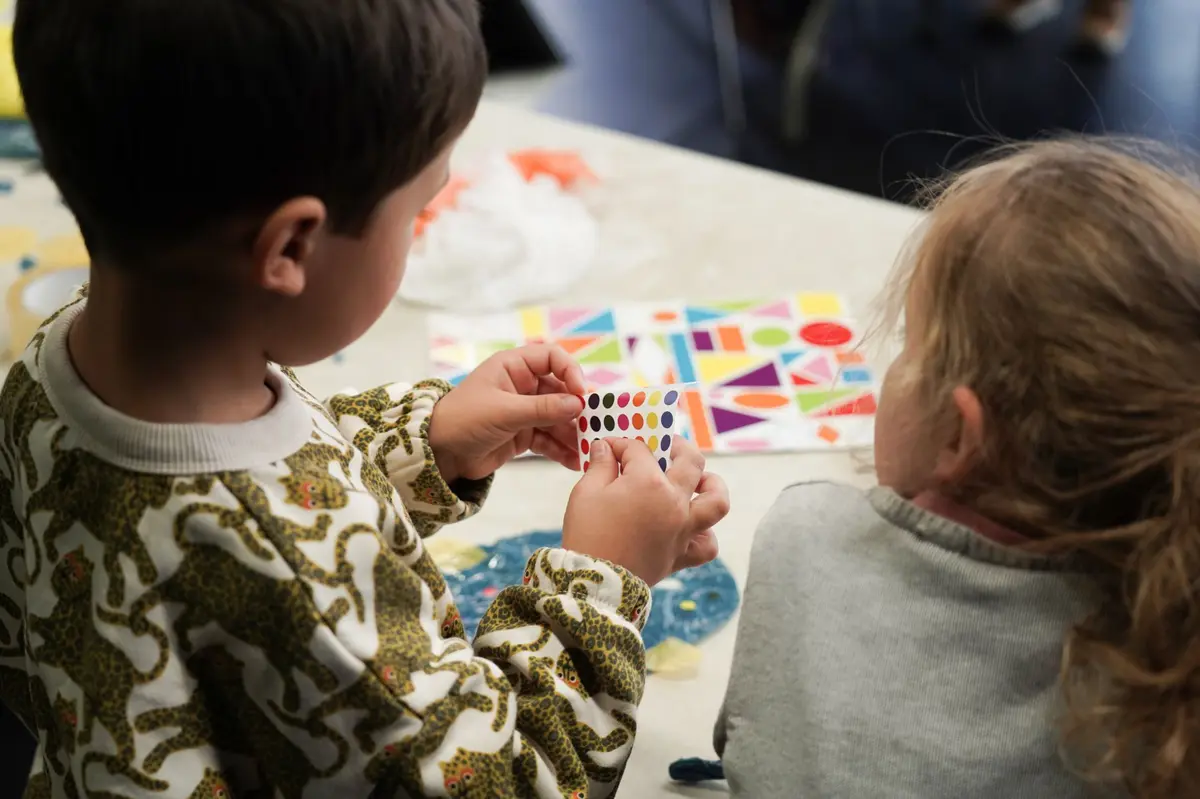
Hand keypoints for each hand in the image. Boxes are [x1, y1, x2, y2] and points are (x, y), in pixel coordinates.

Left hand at [428, 345, 586, 482]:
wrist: (438, 454)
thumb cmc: (463, 420)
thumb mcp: (504, 412)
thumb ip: (543, 408)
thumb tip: (578, 404)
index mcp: (513, 367)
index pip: (552, 358)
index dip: (571, 372)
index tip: (582, 394)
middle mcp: (522, 385)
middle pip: (561, 391)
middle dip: (577, 409)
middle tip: (595, 425)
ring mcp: (524, 410)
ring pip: (558, 418)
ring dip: (572, 433)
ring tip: (587, 449)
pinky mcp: (523, 434)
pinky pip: (549, 438)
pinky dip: (561, 449)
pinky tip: (573, 461)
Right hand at [562, 437, 728, 585]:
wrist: (594, 583)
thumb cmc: (588, 534)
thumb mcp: (585, 492)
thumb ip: (599, 465)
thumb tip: (604, 447)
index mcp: (649, 483)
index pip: (639, 450)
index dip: (621, 445)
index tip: (609, 449)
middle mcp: (674, 502)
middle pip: (690, 462)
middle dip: (677, 447)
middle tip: (664, 446)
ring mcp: (682, 529)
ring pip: (716, 501)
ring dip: (712, 485)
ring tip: (700, 480)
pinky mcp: (681, 554)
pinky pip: (707, 544)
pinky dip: (705, 534)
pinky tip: (692, 526)